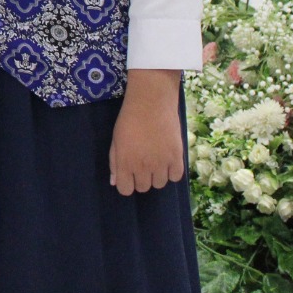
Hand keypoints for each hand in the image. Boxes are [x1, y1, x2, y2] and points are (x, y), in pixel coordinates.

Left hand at [109, 69, 184, 195]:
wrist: (151, 102)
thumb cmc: (129, 119)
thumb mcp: (116, 139)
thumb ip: (115, 162)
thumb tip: (115, 182)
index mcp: (125, 163)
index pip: (125, 190)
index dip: (127, 183)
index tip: (129, 174)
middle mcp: (143, 167)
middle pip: (143, 188)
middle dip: (141, 178)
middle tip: (143, 162)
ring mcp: (161, 164)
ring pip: (159, 184)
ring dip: (156, 175)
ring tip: (155, 158)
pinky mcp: (177, 157)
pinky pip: (175, 177)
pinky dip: (171, 171)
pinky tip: (167, 159)